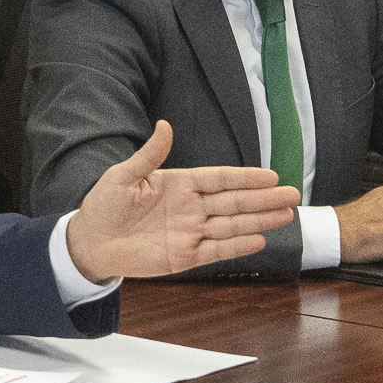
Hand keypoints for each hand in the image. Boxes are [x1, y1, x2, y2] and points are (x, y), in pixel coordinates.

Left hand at [63, 121, 298, 280]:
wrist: (90, 243)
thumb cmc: (104, 206)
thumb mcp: (123, 176)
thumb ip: (149, 156)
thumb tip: (164, 126)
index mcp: (178, 184)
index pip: (219, 179)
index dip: (244, 178)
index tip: (271, 176)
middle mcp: (190, 208)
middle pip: (233, 202)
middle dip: (263, 199)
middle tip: (292, 195)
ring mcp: (190, 232)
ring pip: (231, 225)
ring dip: (259, 220)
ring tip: (285, 215)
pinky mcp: (185, 256)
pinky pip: (216, 250)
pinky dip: (237, 245)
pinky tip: (259, 239)